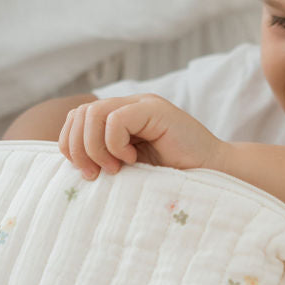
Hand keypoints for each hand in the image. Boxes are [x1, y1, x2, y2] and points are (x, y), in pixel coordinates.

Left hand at [59, 95, 225, 178]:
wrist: (215, 177)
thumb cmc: (173, 179)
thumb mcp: (128, 169)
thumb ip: (104, 160)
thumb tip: (70, 165)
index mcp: (119, 117)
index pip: (76, 117)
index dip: (70, 144)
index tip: (85, 172)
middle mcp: (129, 106)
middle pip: (80, 114)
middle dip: (78, 148)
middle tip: (95, 174)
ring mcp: (142, 105)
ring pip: (93, 113)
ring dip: (94, 147)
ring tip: (114, 168)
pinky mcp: (155, 110)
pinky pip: (116, 119)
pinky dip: (114, 143)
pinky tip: (131, 159)